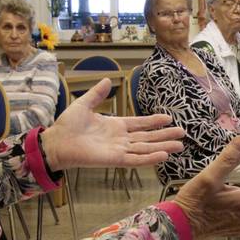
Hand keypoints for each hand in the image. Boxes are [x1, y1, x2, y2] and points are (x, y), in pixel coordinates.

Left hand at [41, 78, 183, 171]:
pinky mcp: (115, 160)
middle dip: (165, 136)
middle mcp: (121, 139)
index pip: (140, 124)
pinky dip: (150, 158)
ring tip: (179, 146)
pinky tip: (163, 156)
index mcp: (116, 126)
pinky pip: (136, 160)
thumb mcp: (84, 104)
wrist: (58, 142)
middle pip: (148, 138)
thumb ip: (97, 94)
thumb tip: (106, 80)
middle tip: (182, 134)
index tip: (168, 118)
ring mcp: (120, 150)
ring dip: (163, 147)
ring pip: (146, 149)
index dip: (154, 121)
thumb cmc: (68, 125)